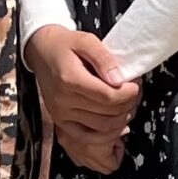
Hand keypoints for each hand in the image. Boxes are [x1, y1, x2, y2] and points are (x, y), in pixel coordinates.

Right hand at [28, 24, 140, 172]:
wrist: (41, 51)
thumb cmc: (65, 44)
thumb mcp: (86, 40)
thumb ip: (104, 59)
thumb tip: (119, 80)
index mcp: (70, 79)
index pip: (108, 96)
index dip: (129, 93)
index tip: (136, 84)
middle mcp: (63, 100)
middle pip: (108, 113)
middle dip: (129, 104)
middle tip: (135, 92)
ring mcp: (60, 114)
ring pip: (102, 127)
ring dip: (122, 119)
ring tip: (128, 104)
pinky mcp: (60, 122)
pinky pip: (87, 137)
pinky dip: (106, 135)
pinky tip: (117, 124)